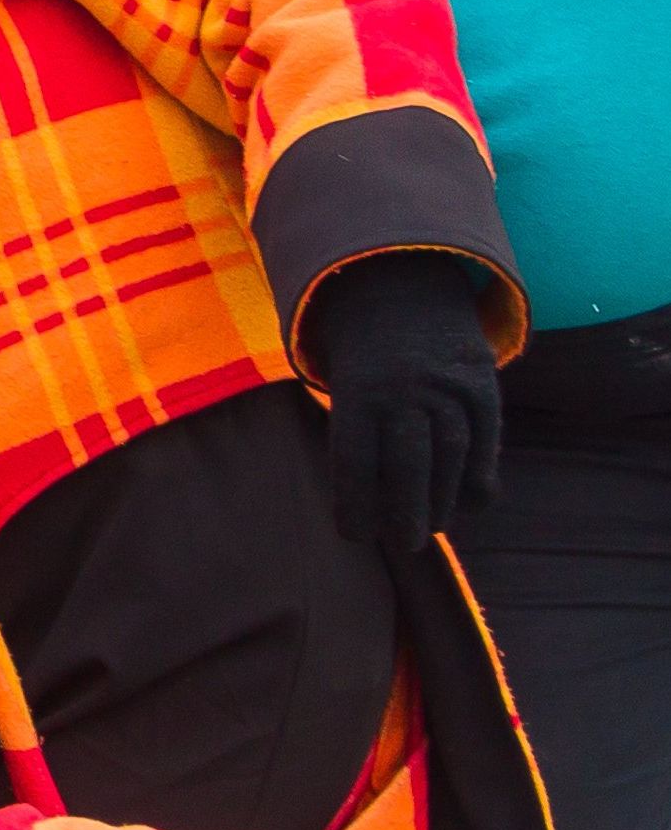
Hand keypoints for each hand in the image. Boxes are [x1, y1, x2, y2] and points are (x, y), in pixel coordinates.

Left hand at [309, 251, 501, 551]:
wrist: (401, 285)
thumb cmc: (362, 356)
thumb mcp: (342, 383)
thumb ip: (355, 435)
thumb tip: (365, 509)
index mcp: (357, 389)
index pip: (355, 460)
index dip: (354, 504)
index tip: (352, 535)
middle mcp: (404, 388)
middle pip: (410, 465)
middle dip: (406, 514)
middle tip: (404, 543)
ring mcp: (449, 385)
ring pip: (453, 456)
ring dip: (444, 503)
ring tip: (429, 529)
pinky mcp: (484, 385)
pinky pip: (487, 443)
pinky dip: (479, 480)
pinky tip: (466, 505)